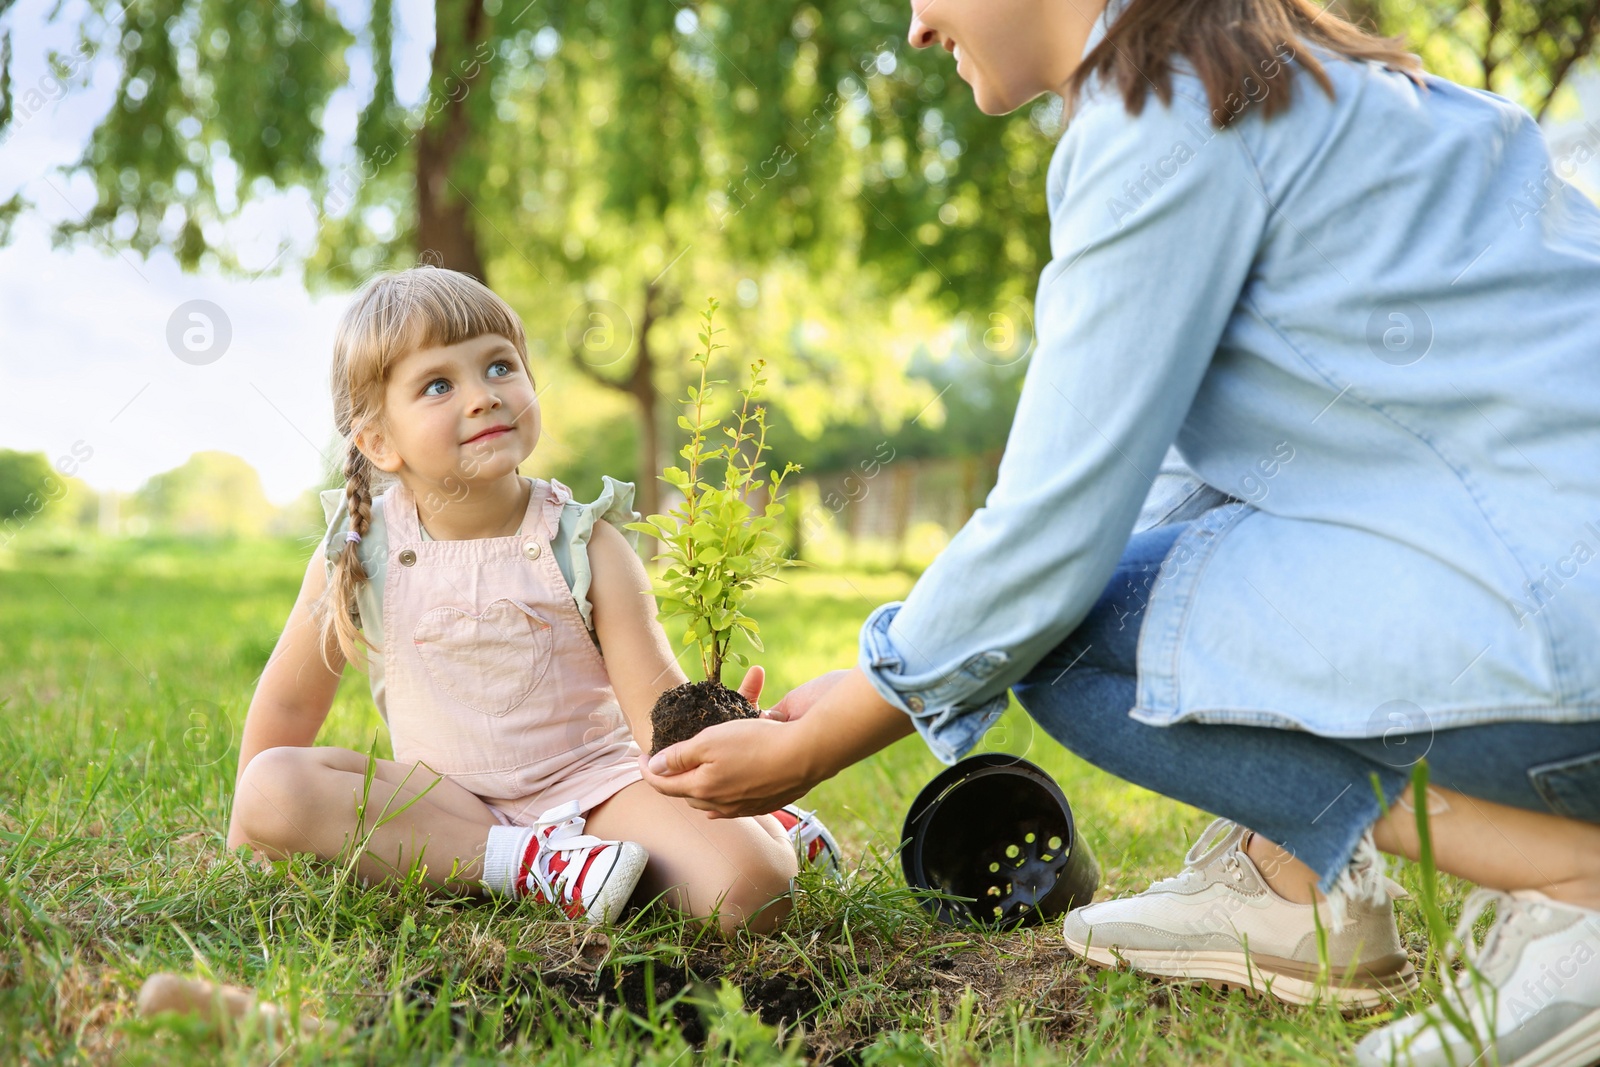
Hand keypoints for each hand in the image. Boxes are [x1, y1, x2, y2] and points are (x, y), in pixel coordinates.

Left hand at [640, 668, 914, 817]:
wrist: (807, 754)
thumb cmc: (756, 743)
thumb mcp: (709, 742)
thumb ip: (678, 757)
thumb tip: (653, 767)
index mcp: (702, 788)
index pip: (664, 784)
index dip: (648, 770)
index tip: (640, 756)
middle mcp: (721, 804)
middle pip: (687, 796)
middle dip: (672, 781)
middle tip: (664, 765)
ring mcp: (745, 806)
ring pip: (712, 803)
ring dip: (698, 790)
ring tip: (691, 778)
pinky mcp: (766, 802)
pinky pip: (735, 804)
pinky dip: (724, 797)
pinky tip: (724, 792)